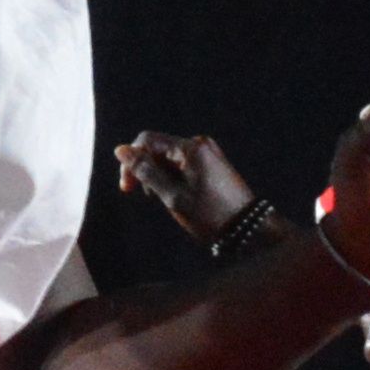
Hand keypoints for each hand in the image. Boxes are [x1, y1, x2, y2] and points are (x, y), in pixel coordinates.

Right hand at [115, 131, 261, 250]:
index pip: (147, 141)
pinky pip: (183, 165)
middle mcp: (200, 144)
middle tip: (145, 197)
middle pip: (158, 148)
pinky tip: (176, 198)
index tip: (127, 188)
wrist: (248, 229)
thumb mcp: (172, 196)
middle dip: (146, 170)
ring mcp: (207, 154)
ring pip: (169, 159)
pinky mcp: (211, 164)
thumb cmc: (210, 215)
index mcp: (190, 148)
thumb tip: (121, 150)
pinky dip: (173, 179)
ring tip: (163, 201)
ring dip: (159, 177)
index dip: (132, 161)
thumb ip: (146, 172)